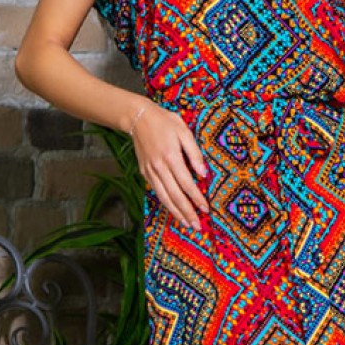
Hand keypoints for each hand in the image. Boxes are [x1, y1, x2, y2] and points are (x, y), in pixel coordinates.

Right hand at [131, 102, 209, 230]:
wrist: (138, 118)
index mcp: (170, 157)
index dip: (196, 198)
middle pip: (175, 196)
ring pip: (164, 197)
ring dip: (176, 213)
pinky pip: (157, 192)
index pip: (186, 183)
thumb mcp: (184, 131)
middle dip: (187, 212)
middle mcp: (159, 168)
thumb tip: (203, 173)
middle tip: (197, 226)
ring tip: (187, 224)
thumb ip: (194, 153)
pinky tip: (174, 210)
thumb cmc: (164, 122)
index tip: (206, 209)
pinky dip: (166, 203)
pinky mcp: (145, 173)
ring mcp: (150, 172)